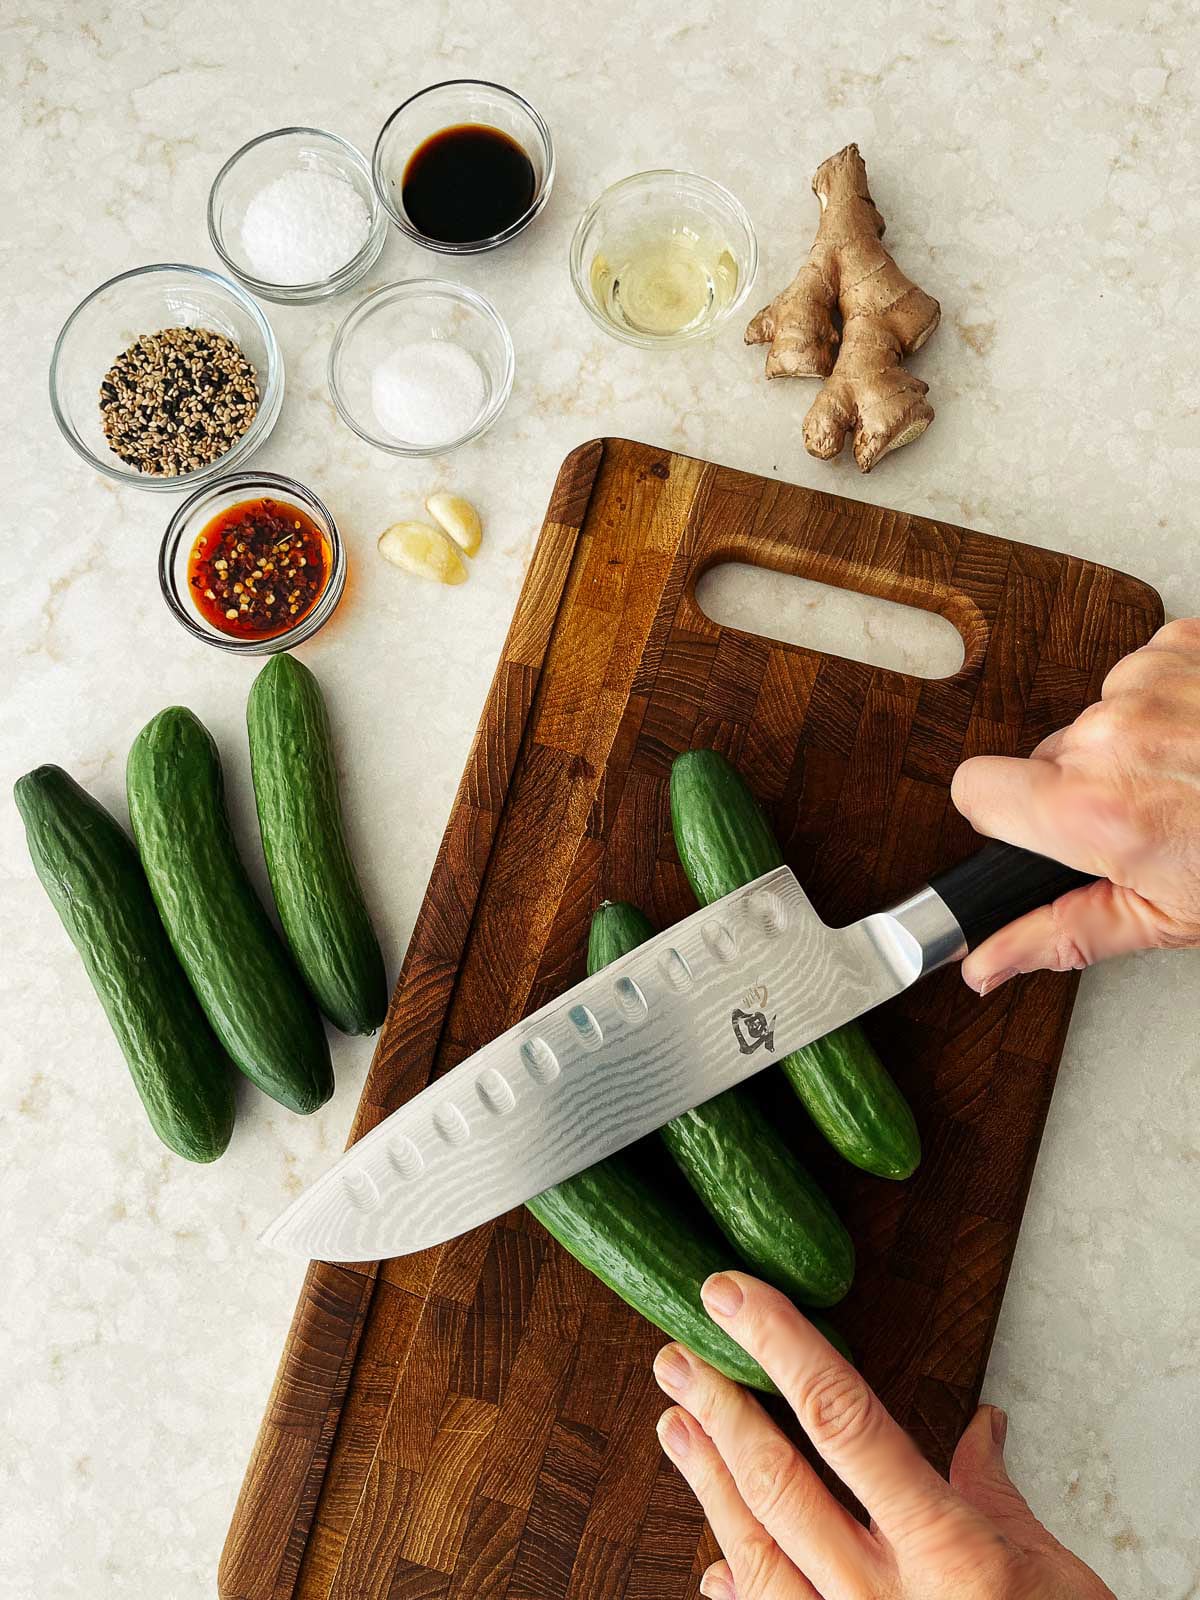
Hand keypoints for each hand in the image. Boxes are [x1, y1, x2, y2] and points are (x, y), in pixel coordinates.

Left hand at [654, 1272, 1113, 1599]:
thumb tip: (982, 1426)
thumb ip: (995, 1493)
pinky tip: (716, 1563)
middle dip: (720, 1413)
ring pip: (757, 1556)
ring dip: (709, 1484)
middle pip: (779, 1487)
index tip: (732, 1297)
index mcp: (948, 1548)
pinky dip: (739, 1590)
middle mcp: (887, 1598)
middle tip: (678, 1357)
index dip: (781, 1347)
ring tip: (676, 1426)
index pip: (844, 1419)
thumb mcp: (1053, 1571)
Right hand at [951, 617, 1199, 993]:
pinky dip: (1174, 699)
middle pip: (1048, 756)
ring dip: (1137, 742)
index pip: (975, 789)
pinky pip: (1144, 672)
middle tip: (1158, 817)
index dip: (1004, 814)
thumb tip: (985, 962)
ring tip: (1197, 776)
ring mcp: (1148, 681)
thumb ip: (1060, 934)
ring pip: (1100, 716)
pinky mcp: (1184, 645)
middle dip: (1088, 786)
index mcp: (1091, 810)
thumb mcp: (1166, 921)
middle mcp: (1109, 736)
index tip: (1039, 829)